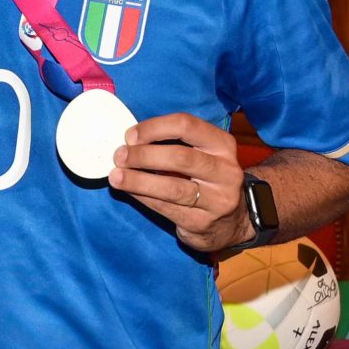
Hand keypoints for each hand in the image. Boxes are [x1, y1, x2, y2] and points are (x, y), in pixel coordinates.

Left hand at [109, 112, 250, 253]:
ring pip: (173, 187)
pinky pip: (166, 208)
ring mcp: (217, 200)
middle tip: (120, 156)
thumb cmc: (207, 179)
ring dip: (139, 180)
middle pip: (181, 157)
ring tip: (116, 176)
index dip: (155, 128)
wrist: (232, 223)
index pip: (187, 126)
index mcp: (223, 145)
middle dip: (144, 155)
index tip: (131, 135)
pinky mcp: (202, 223)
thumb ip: (175, 144)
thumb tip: (131, 140)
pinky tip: (128, 190)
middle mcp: (225, 171)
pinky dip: (143, 197)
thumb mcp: (203, 154)